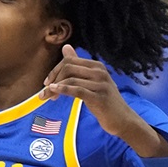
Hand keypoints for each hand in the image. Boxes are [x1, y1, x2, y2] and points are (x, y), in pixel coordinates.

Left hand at [41, 45, 167, 156]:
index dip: (55, 71)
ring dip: (54, 89)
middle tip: (45, 92)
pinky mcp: (99, 97)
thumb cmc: (103, 101)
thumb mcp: (91, 82)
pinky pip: (77, 90)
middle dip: (53, 79)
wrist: (122, 119)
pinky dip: (63, 90)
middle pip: (68, 68)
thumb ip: (77, 66)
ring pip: (70, 80)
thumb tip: (65, 47)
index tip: (47, 83)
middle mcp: (100, 72)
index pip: (69, 61)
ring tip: (47, 97)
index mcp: (96, 66)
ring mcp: (100, 84)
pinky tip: (54, 93)